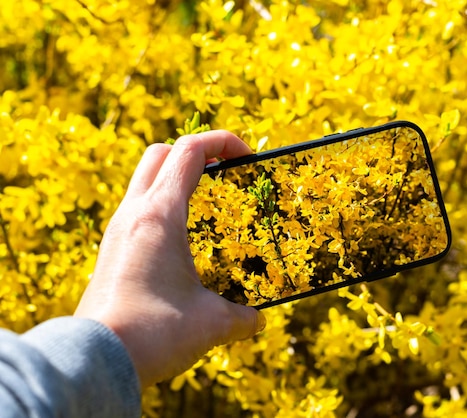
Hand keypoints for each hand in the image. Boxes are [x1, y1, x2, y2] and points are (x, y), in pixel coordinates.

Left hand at [75, 131, 265, 387]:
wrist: (96, 359)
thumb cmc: (155, 331)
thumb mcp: (212, 322)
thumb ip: (242, 316)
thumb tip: (257, 321)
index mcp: (161, 214)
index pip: (191, 151)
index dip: (223, 142)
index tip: (248, 159)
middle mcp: (134, 213)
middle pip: (161, 154)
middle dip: (195, 153)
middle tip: (223, 175)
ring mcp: (117, 231)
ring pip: (144, 179)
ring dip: (175, 180)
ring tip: (205, 209)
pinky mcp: (110, 251)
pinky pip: (136, 209)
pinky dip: (161, 208)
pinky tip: (181, 242)